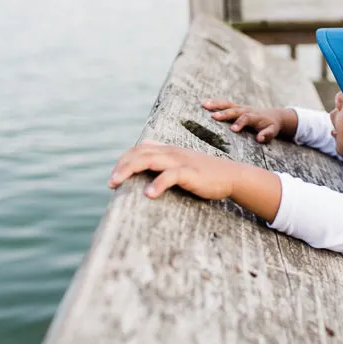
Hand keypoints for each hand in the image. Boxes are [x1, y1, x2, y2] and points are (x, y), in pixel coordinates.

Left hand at [108, 140, 238, 199]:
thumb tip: (147, 161)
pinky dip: (157, 184)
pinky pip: (170, 176)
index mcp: (169, 151)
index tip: (115, 176)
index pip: (140, 149)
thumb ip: (166, 161)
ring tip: (116, 184)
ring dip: (129, 170)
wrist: (232, 175)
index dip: (124, 160)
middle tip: (110, 183)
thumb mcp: (183, 164)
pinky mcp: (190, 173)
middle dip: (121, 166)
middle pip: (139, 153)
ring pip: (149, 160)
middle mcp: (172, 153)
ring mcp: (181, 161)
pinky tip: (149, 194)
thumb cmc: (206, 173)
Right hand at [202, 99, 297, 142]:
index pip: (247, 118)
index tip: (233, 130)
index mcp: (255, 117)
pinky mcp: (236, 107)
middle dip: (224, 113)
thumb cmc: (271, 126)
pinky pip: (225, 104)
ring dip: (216, 104)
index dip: (240, 123)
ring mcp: (240, 107)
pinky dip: (215, 103)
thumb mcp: (273, 131)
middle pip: (234, 110)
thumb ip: (267, 134)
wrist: (273, 115)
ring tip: (204, 104)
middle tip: (214, 117)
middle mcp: (246, 110)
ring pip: (227, 104)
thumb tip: (259, 138)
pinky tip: (204, 103)